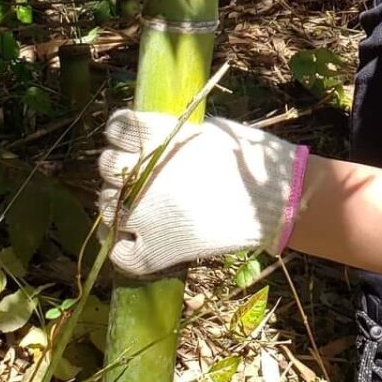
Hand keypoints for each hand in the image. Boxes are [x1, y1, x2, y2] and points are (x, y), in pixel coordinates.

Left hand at [98, 109, 306, 276]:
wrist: (275, 200)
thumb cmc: (248, 160)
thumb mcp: (207, 131)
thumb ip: (171, 133)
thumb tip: (146, 139)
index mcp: (158, 138)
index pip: (117, 128)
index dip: (123, 135)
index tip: (133, 142)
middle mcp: (143, 173)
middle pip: (107, 166)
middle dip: (121, 169)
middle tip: (144, 177)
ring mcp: (146, 215)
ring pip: (107, 207)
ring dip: (119, 204)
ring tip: (143, 207)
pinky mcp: (156, 251)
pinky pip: (120, 252)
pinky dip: (123, 246)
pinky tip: (136, 239)